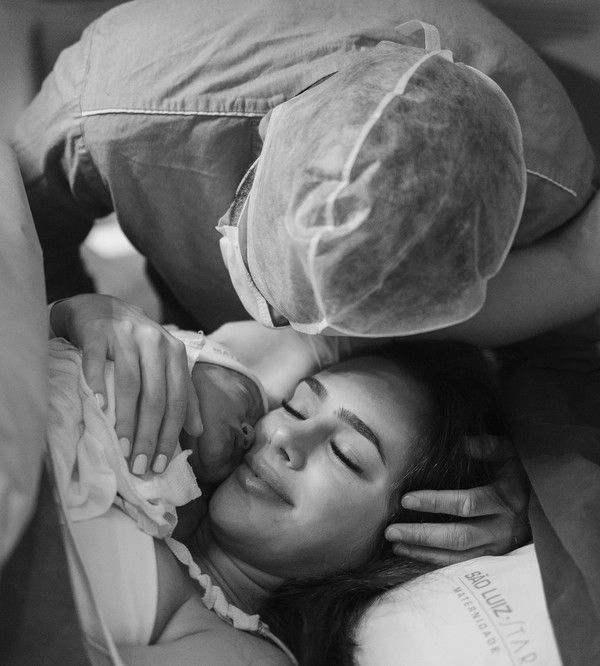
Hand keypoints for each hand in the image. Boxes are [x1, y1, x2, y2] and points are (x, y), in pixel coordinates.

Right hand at [51, 294, 202, 474]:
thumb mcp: (165, 364)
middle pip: (155, 396)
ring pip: (130, 384)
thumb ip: (183, 393)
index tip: (160, 464)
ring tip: (121, 449)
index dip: (171, 434)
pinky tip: (99, 407)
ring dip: (126, 420)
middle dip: (148, 436)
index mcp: (175, 352)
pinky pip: (97, 362)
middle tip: (139, 466)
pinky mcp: (98, 333)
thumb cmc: (137, 344)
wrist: (102, 308)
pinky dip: (98, 385)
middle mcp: (155, 342)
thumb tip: (197, 431)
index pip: (178, 399)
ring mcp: (126, 335)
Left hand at [385, 436, 529, 564]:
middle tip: (391, 530)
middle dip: (422, 535)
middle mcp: (502, 529)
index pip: (465, 504)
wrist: (548, 504)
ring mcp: (498, 548)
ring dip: (424, 552)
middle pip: (458, 537)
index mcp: (505, 500)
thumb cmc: (520, 473)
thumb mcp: (510, 453)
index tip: (406, 500)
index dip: (435, 502)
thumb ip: (488, 446)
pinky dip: (436, 563)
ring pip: (458, 557)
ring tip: (396, 544)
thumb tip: (463, 442)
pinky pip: (462, 565)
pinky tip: (413, 555)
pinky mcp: (494, 559)